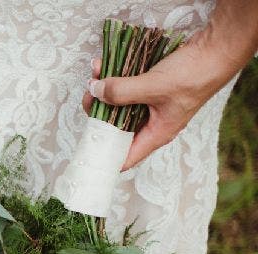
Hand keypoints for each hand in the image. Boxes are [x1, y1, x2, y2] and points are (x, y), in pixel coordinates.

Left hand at [82, 1, 257, 169]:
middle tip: (89, 94)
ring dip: (103, 89)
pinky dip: (113, 78)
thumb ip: (122, 92)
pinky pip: (125, 87)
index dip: (104, 156)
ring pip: (117, 104)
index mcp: (156, 134)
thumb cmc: (194, 75)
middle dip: (97, 111)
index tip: (84, 147)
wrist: (215, 49)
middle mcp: (151, 123)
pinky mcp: (149, 88)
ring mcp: (150, 105)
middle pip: (114, 126)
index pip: (125, 157)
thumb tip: (94, 92)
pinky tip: (103, 66)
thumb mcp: (154, 86)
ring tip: (95, 73)